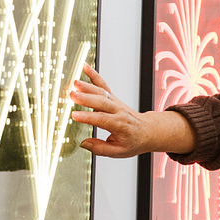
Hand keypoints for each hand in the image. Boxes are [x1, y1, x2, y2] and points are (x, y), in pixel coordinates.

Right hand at [68, 63, 193, 156]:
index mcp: (120, 125)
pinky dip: (94, 75)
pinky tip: (85, 67)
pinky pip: (104, 85)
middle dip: (86, 98)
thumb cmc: (134, 141)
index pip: (102, 120)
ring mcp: (115, 102)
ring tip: (74, 83)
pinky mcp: (113, 98)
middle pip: (101, 102)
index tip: (75, 116)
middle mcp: (118, 111)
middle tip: (72, 96)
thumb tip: (84, 144)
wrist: (147, 130)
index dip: (88, 117)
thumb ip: (100, 149)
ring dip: (87, 86)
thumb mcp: (119, 151)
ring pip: (101, 92)